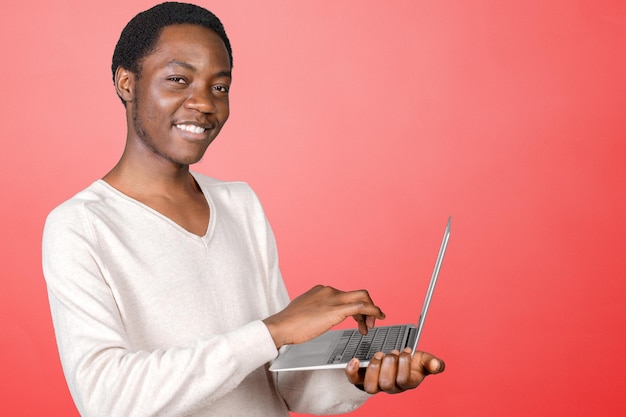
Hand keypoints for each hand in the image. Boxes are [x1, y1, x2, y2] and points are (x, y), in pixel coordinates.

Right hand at [263, 285, 385, 347]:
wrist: (280, 326)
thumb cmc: (289, 324)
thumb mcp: (304, 311)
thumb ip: (315, 310)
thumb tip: (320, 316)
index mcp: (321, 291)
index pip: (345, 295)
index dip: (355, 309)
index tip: (356, 319)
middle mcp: (329, 291)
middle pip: (358, 293)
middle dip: (368, 307)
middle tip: (369, 322)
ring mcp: (333, 298)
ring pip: (363, 297)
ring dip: (372, 312)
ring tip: (370, 326)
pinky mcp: (335, 310)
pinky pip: (361, 307)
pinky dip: (373, 311)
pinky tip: (376, 319)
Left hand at [345, 348, 444, 393]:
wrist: (396, 363)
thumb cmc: (411, 363)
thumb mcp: (423, 361)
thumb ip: (433, 363)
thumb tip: (437, 365)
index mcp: (406, 383)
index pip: (405, 380)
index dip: (404, 364)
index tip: (406, 351)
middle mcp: (390, 387)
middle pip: (386, 384)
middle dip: (389, 364)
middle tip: (391, 352)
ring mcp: (376, 384)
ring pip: (371, 387)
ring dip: (374, 368)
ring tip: (379, 355)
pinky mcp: (362, 378)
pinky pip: (354, 380)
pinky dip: (352, 371)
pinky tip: (355, 360)